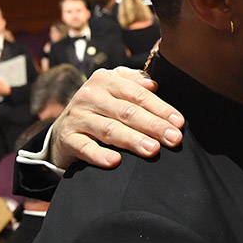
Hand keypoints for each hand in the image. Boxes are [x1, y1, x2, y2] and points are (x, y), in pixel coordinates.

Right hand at [49, 67, 185, 169]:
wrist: (63, 131)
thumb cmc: (99, 110)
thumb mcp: (113, 90)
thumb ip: (134, 83)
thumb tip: (154, 84)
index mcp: (105, 80)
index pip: (138, 95)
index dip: (160, 108)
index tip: (179, 123)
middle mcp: (90, 95)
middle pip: (127, 112)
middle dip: (154, 126)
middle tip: (174, 139)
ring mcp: (77, 117)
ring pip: (109, 129)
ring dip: (133, 140)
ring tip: (153, 149)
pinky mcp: (67, 138)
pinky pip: (85, 148)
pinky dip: (100, 155)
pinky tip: (115, 161)